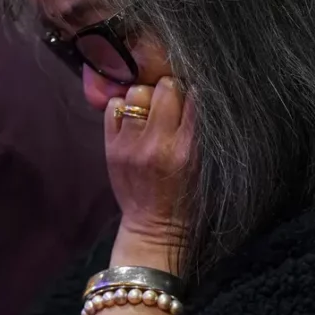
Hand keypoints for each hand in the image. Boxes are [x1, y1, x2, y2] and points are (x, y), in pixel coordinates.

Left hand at [104, 78, 194, 262]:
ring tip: (151, 111)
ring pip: (138, 92)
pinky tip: (134, 120)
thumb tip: (196, 89)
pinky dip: (124, 107)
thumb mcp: (204, 164)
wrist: (155, 226)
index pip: (195, 97)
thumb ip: (200, 129)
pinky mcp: (111, 148)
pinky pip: (114, 106)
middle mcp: (158, 144)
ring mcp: (130, 145)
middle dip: (171, 90)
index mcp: (187, 149)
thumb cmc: (187, 195)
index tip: (194, 95)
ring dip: (146, 97)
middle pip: (165, 88)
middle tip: (172, 102)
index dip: (194, 91)